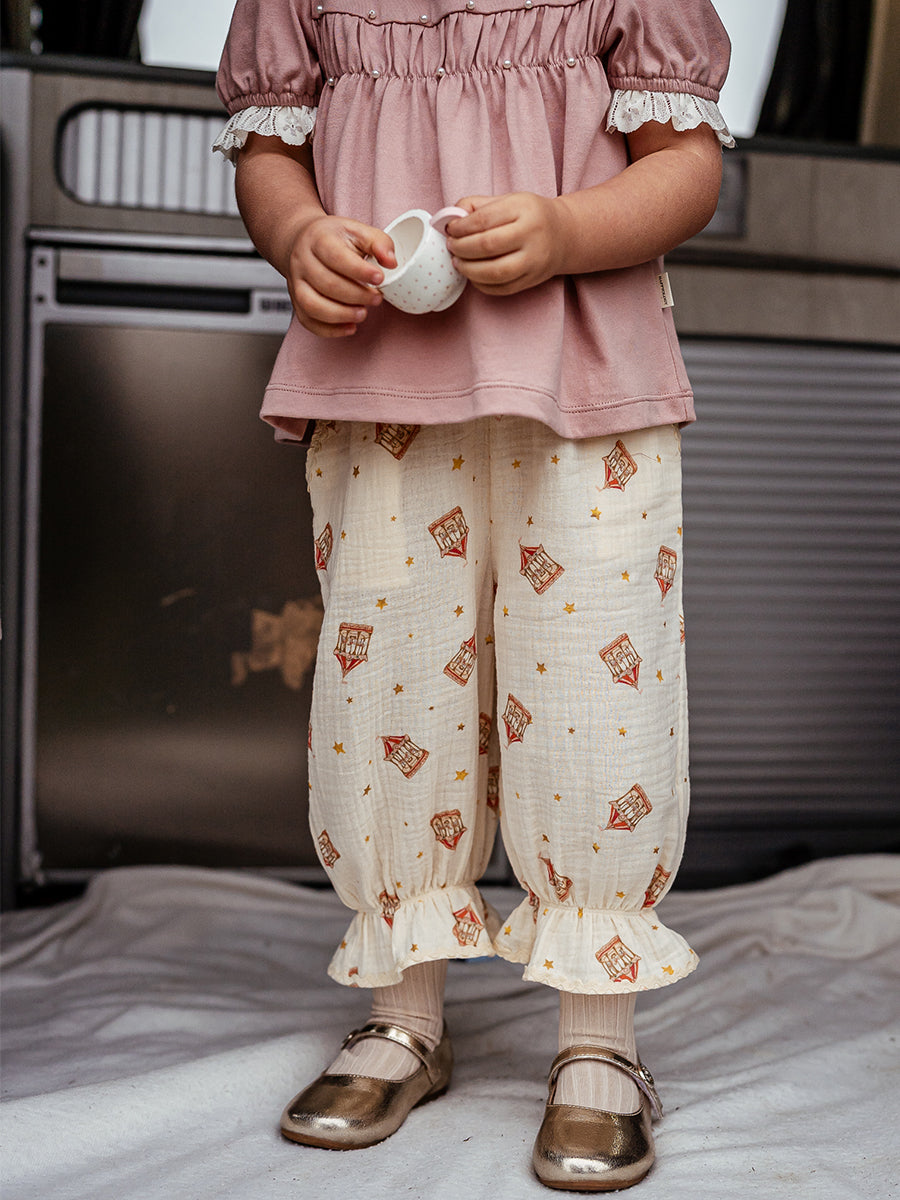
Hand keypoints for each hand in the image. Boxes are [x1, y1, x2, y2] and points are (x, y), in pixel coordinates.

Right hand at [286, 215, 396, 336]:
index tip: (380, 278)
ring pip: (313, 305)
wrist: (302, 242)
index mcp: (318, 239)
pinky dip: (330, 330)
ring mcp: (296, 283)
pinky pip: (308, 321)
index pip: (336, 257)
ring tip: (363, 314)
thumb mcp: (357, 230)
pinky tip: (350, 327)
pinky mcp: (296, 302)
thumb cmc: (334, 238)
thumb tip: (391, 262)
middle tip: (377, 298)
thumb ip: (378, 242)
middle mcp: (302, 261)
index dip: (359, 271)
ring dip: (342, 315)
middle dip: (356, 296)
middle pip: (326, 284)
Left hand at [444, 192, 568, 294]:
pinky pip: (501, 288)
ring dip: (468, 269)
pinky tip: (473, 275)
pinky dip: (481, 284)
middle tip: (451, 246)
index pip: (484, 220)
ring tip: (458, 262)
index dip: (460, 227)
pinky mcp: (532, 280)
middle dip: (461, 248)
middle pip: (487, 245)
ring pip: (494, 272)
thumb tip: (449, 217)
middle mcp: (532, 235)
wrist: (563, 235)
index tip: (450, 230)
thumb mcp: (508, 200)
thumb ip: (478, 205)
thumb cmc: (529, 216)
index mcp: (524, 209)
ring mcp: (533, 260)